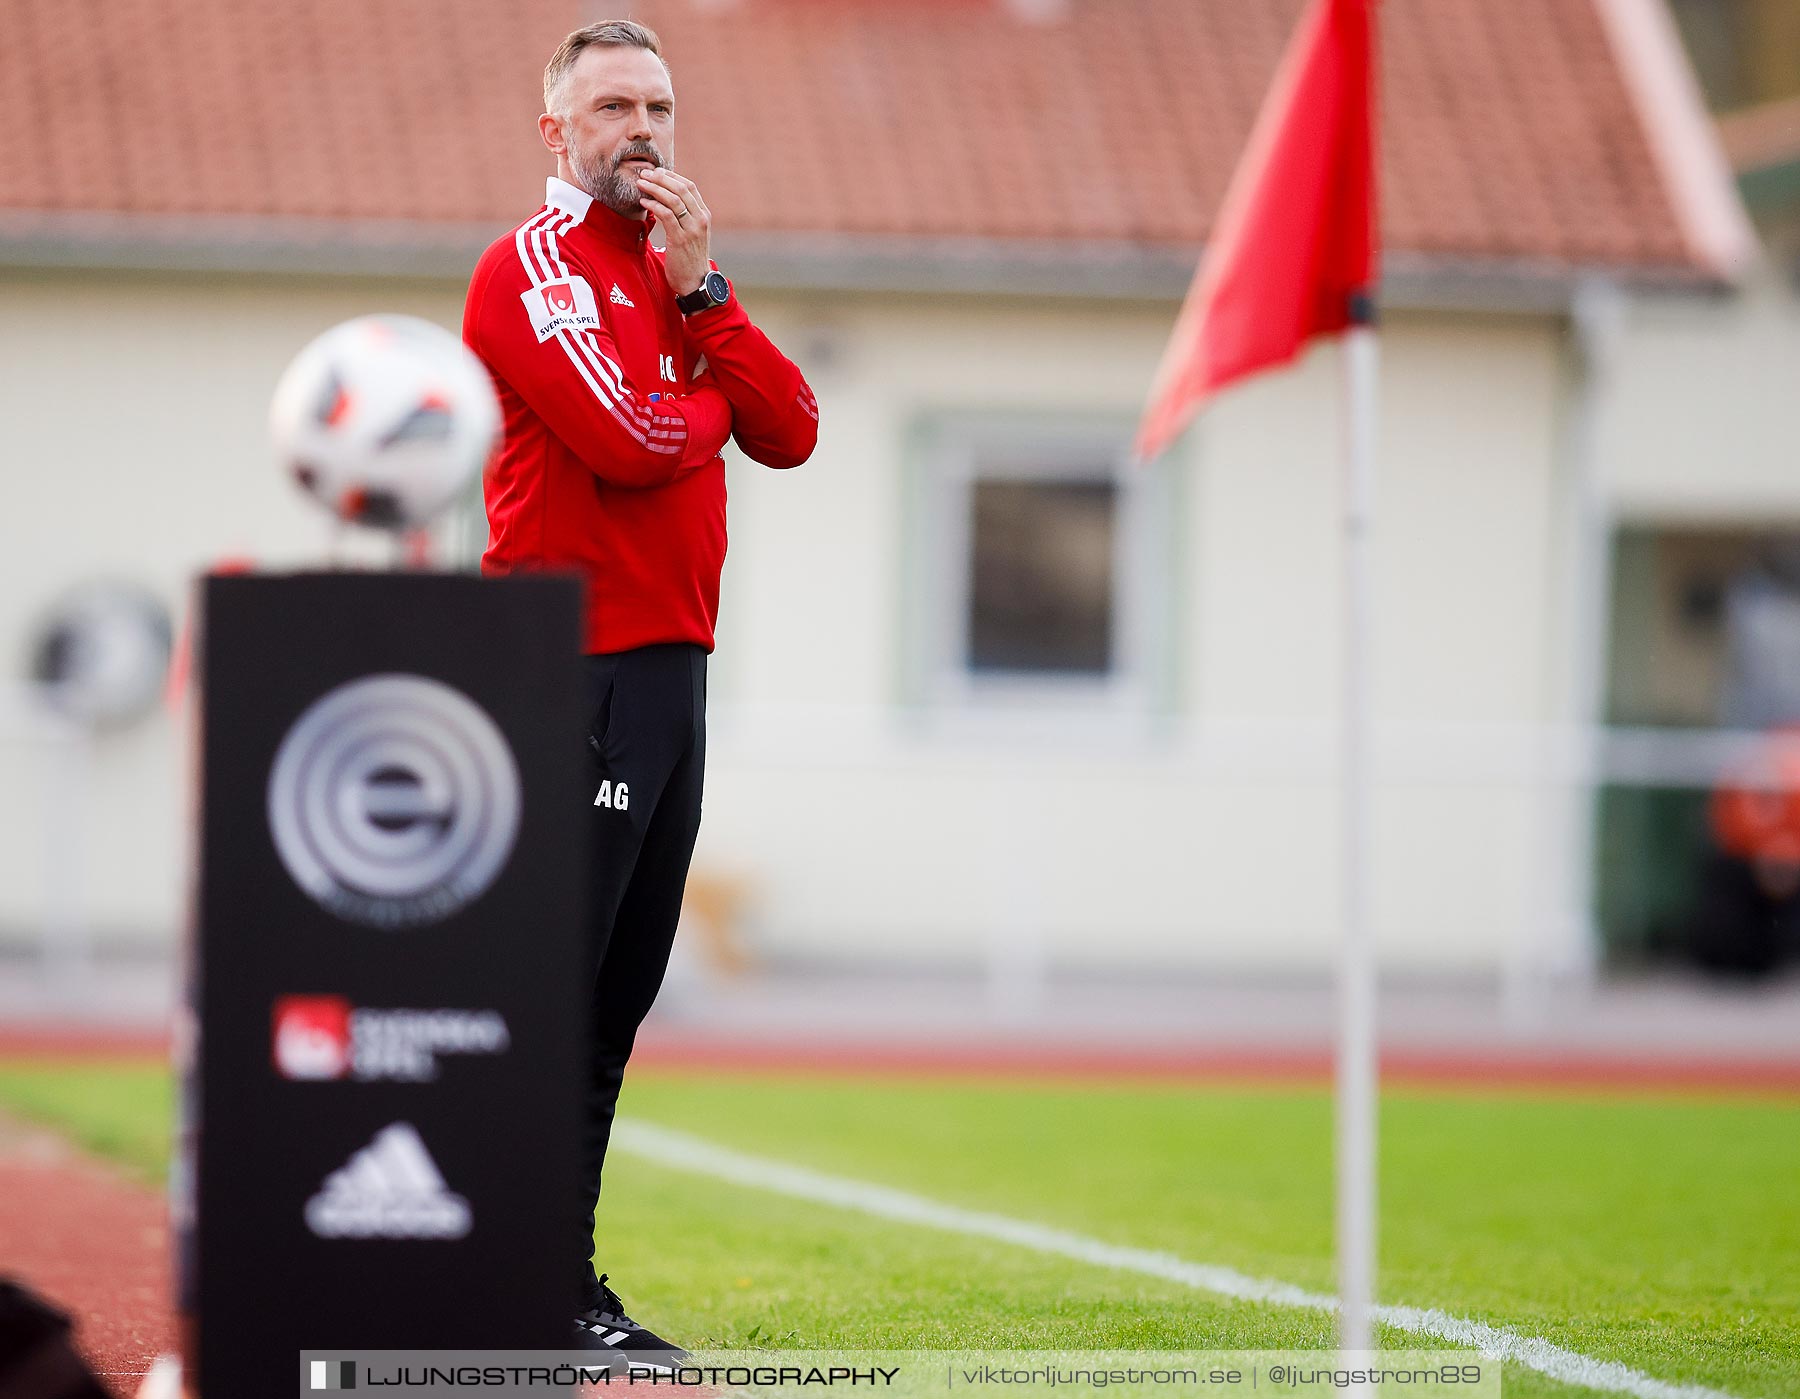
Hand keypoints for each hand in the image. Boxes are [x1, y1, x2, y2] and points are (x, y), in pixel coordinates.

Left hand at [636, 168, 710, 295]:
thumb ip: (684, 218)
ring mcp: (692, 229)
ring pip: (674, 199)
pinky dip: (654, 205)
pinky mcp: (680, 239)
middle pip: (681, 189)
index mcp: (704, 215)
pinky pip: (666, 215)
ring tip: (640, 183)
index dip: (671, 176)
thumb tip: (666, 203)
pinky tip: (643, 202)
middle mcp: (700, 219)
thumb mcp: (692, 234)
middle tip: (644, 173)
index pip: (689, 187)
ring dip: (655, 188)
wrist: (696, 283)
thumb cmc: (690, 259)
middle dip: (661, 178)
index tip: (656, 172)